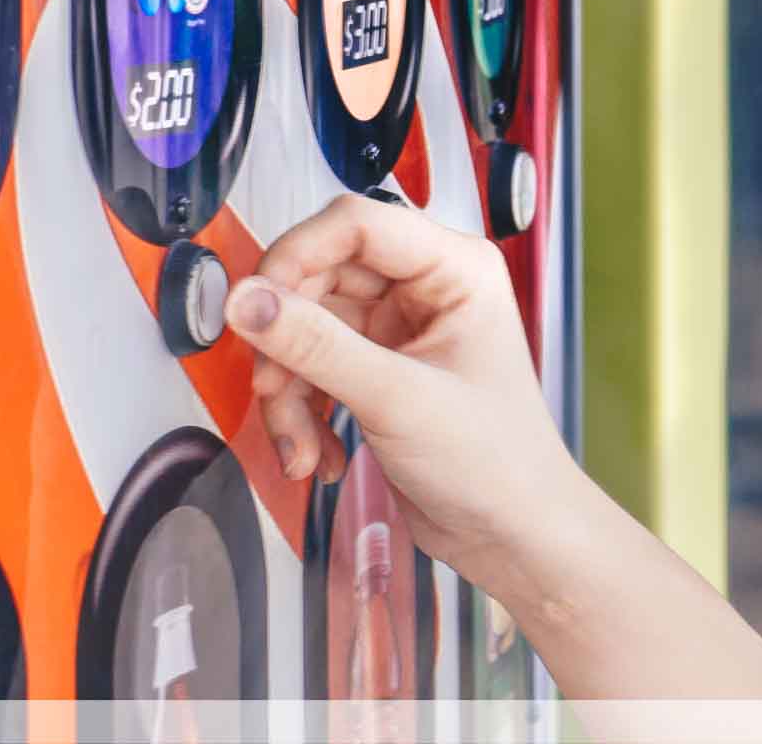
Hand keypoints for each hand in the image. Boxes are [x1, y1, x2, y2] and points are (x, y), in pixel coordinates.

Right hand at [225, 194, 582, 587]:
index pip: (354, 224)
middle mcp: (425, 288)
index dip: (295, 255)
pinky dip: (301, 413)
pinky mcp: (376, 369)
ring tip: (298, 444)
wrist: (512, 537)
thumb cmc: (498, 464)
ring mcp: (398, 329)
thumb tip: (248, 301)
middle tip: (269, 385)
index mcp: (454, 267)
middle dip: (287, 341)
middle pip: (319, 278)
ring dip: (289, 391)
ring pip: (306, 330)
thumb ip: (315, 347)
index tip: (254, 301)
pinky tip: (316, 455)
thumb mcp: (397, 400)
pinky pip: (312, 368)